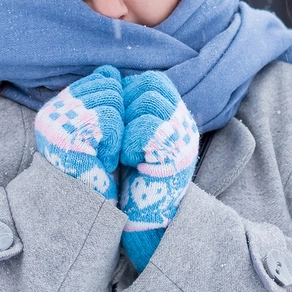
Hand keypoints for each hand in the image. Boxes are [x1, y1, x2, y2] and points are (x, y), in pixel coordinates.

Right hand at [34, 65, 123, 198]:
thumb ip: (103, 99)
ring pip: (112, 98)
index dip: (118, 103)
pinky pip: (108, 118)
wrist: (91, 210)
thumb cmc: (101, 172)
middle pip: (109, 85)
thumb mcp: (101, 130)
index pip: (102, 77)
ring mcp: (56, 122)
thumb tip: (111, 71)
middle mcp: (53, 112)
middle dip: (119, 116)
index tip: (112, 133)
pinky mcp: (66, 136)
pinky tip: (105, 161)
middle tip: (108, 147)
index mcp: (59, 107)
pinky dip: (116, 141)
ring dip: (118, 130)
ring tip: (105, 154)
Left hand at [118, 71, 199, 271]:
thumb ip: (121, 105)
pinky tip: (130, 160)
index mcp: (171, 114)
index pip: (150, 79)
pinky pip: (150, 128)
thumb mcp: (123, 134)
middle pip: (151, 84)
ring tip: (125, 150)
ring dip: (127, 124)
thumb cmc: (125, 176)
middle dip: (126, 106)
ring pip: (150, 101)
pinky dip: (131, 142)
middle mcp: (182, 122)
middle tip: (119, 136)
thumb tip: (107, 72)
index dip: (126, 93)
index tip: (116, 121)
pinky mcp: (177, 156)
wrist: (138, 219)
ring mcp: (183, 138)